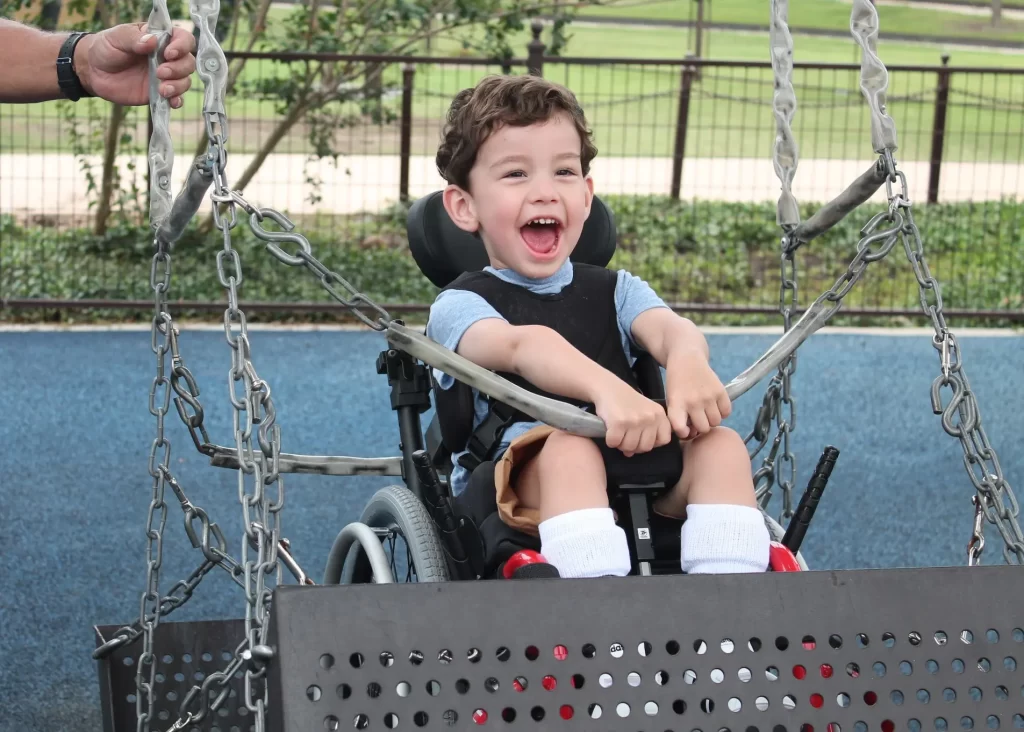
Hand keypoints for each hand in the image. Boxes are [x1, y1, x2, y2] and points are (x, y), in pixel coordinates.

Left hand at [76, 22, 195, 107]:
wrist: (94, 71)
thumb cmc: (106, 48)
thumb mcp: (116, 37)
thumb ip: (134, 38)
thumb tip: (151, 41)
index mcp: (160, 39)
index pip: (183, 38)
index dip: (182, 45)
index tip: (169, 53)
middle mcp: (166, 57)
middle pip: (188, 62)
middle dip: (178, 69)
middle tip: (159, 72)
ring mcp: (165, 76)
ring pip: (185, 80)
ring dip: (178, 86)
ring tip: (162, 89)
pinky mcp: (160, 93)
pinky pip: (177, 97)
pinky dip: (177, 100)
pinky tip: (171, 101)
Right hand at [592, 375, 672, 456]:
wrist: (608, 387)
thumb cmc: (627, 402)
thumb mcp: (645, 412)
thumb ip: (645, 432)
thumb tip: (630, 454)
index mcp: (660, 415)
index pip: (663, 440)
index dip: (651, 442)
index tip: (641, 436)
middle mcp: (650, 417)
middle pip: (645, 448)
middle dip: (633, 446)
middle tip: (625, 436)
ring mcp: (635, 420)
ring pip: (629, 448)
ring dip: (620, 444)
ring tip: (617, 433)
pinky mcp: (619, 422)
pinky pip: (614, 443)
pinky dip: (610, 441)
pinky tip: (609, 431)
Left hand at [665, 348, 731, 439]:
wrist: (686, 359)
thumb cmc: (677, 384)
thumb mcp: (671, 400)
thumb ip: (679, 418)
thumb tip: (693, 435)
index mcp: (677, 403)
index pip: (681, 428)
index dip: (684, 433)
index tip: (686, 430)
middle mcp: (693, 401)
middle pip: (703, 428)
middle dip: (701, 426)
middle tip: (698, 419)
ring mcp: (708, 396)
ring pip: (716, 422)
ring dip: (712, 420)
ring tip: (706, 411)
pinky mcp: (721, 391)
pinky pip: (727, 412)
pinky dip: (722, 412)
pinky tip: (715, 405)